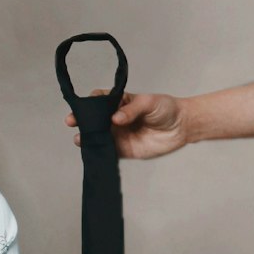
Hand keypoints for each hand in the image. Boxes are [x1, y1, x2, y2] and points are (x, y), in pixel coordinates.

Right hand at [66, 89, 188, 158]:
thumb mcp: (148, 102)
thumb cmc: (166, 108)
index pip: (99, 101)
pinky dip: (99, 152)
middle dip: (81, 121)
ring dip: (87, 138)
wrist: (182, 127)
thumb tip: (115, 119)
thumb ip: (131, 109)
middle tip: (72, 122)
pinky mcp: (123, 150)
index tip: (82, 106)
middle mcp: (115, 119)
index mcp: (119, 103)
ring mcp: (118, 135)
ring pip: (97, 136)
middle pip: (93, 120)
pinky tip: (92, 151)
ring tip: (80, 138)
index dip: (88, 103)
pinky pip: (108, 152)